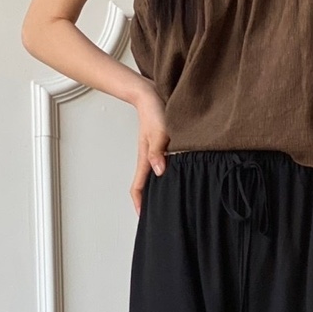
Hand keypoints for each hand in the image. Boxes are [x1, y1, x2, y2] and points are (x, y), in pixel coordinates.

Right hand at [130, 82, 169, 215]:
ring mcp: (154, 154)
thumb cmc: (154, 109)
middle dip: (149, 203)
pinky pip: (160, 167)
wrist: (151, 93)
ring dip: (158, 191)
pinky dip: (165, 177)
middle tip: (158, 216)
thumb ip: (159, 151)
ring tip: (167, 202)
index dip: (139, 204)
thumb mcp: (159, 130)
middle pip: (146, 186)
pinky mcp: (160, 148)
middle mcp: (149, 159)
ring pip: (154, 178)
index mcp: (146, 158)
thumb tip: (159, 171)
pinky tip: (173, 179)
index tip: (143, 218)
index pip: (139, 187)